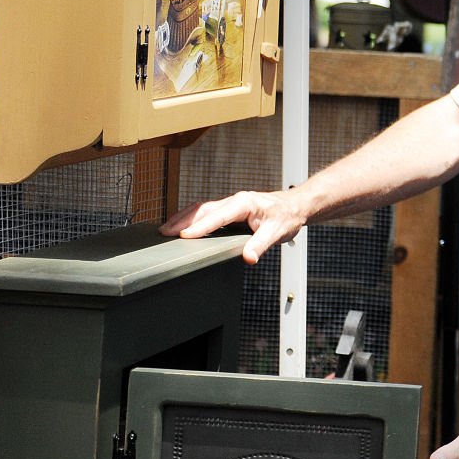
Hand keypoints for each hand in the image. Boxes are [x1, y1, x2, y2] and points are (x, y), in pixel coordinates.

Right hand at [160, 189, 304, 263]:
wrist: (295, 207)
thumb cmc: (287, 217)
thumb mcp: (277, 232)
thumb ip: (261, 244)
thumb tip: (248, 258)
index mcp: (244, 203)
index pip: (218, 216)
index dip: (200, 227)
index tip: (184, 236)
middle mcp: (235, 201)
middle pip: (203, 209)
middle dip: (182, 221)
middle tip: (164, 233)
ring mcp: (231, 204)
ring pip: (201, 209)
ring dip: (183, 219)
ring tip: (165, 231)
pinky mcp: (230, 210)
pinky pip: (206, 212)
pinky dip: (191, 219)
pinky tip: (182, 228)